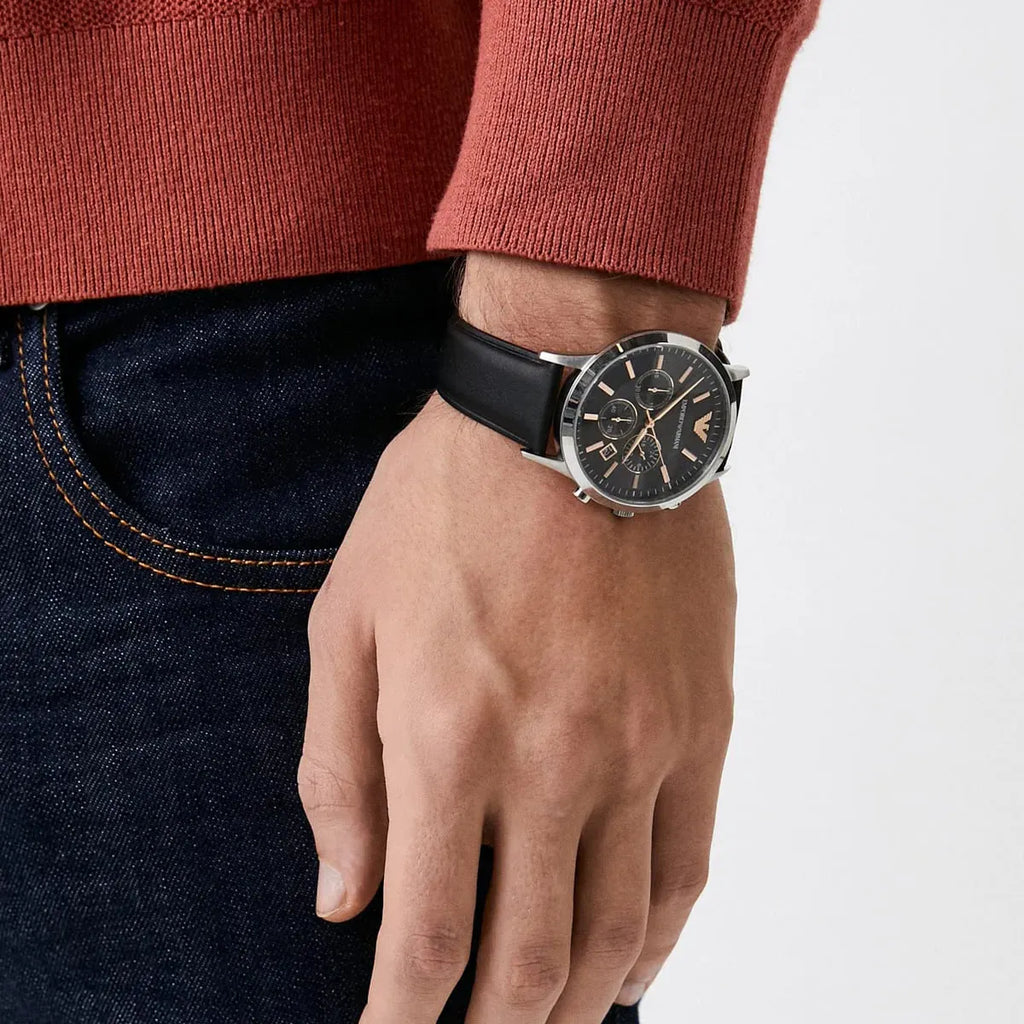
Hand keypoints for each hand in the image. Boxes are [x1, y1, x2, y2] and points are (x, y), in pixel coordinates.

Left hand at [299, 255, 733, 1022]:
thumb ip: (337, 767)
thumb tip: (342, 898)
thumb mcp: (348, 617)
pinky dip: (660, 940)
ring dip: (576, 1004)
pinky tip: (632, 966)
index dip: (402, 1019)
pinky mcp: (701, 722)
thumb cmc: (444, 504)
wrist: (575, 413)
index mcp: (448, 740)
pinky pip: (690, 867)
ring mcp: (642, 748)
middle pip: (530, 963)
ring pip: (619, 934)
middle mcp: (554, 763)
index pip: (427, 937)